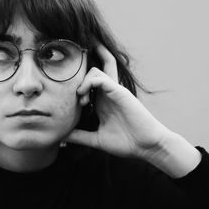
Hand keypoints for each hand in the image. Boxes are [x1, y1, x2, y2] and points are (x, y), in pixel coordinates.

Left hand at [66, 43, 171, 159]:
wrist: (147, 147)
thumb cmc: (126, 142)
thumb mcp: (96, 139)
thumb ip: (80, 136)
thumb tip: (61, 136)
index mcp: (102, 100)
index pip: (91, 79)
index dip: (77, 77)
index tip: (65, 91)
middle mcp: (108, 92)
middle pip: (97, 66)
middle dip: (83, 61)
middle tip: (73, 73)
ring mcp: (114, 91)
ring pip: (95, 70)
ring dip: (82, 80)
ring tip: (79, 97)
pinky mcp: (120, 92)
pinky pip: (102, 78)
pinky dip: (89, 82)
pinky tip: (82, 95)